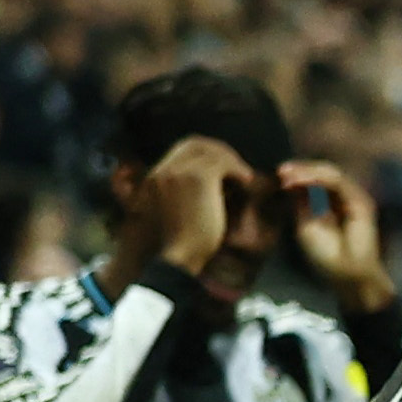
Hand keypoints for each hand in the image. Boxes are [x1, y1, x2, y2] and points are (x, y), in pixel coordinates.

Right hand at [121, 136, 260, 283]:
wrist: (177, 259)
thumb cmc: (183, 245)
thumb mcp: (179, 212)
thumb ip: (187, 192)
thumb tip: (218, 181)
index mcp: (153, 178)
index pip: (181, 149)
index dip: (207, 153)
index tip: (225, 167)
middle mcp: (162, 170)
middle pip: (194, 143)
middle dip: (220, 151)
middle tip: (239, 168)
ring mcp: (177, 172)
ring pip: (210, 150)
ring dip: (231, 161)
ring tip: (245, 178)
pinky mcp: (197, 178)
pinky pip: (222, 162)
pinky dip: (238, 169)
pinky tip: (247, 182)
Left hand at [277, 163, 396, 309]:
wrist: (346, 274)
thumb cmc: (326, 255)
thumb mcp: (304, 223)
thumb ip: (301, 202)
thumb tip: (288, 179)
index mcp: (331, 202)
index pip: (315, 180)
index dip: (297, 174)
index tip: (278, 175)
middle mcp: (343, 197)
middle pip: (323, 172)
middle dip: (301, 169)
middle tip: (281, 171)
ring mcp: (353, 198)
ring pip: (330, 173)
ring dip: (307, 172)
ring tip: (287, 176)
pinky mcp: (361, 202)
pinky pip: (338, 182)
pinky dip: (317, 178)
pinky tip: (300, 181)